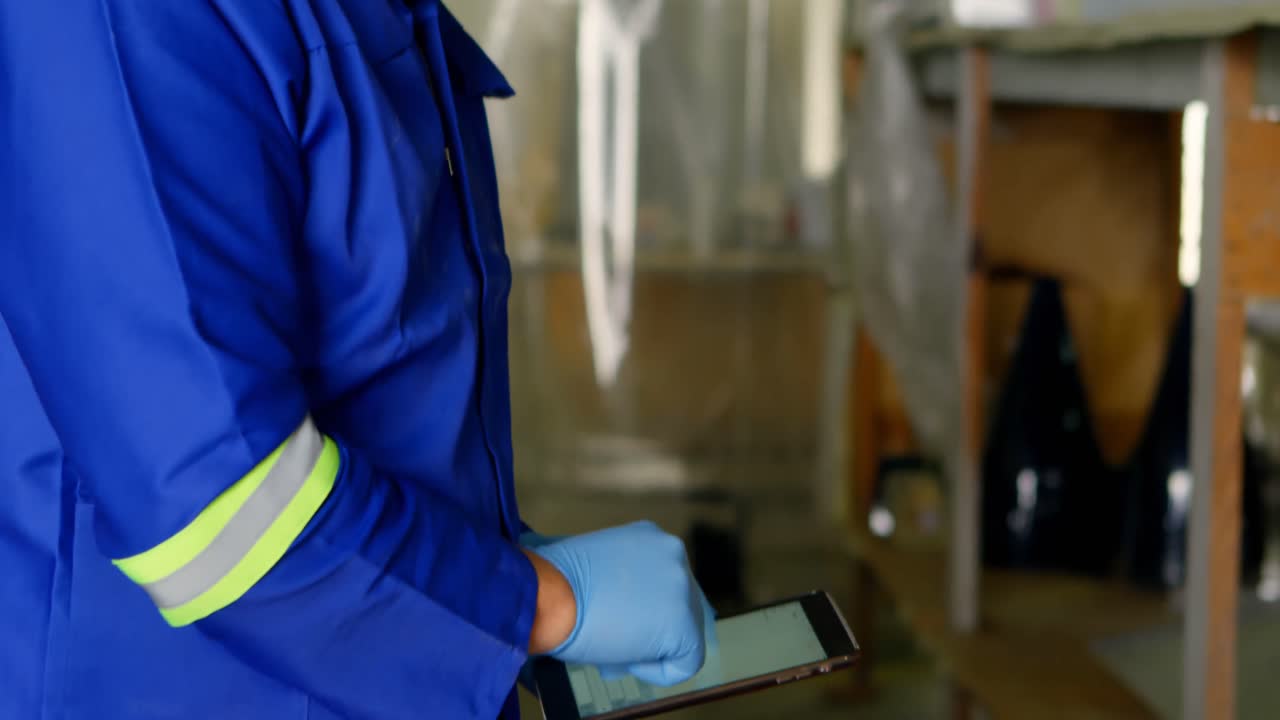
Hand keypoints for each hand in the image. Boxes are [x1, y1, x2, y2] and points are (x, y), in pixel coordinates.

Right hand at [528, 521, 715, 686]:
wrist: (548, 594)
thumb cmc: (555, 583)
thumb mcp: (598, 564)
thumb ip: (625, 578)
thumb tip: (630, 609)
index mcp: (652, 536)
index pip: (666, 580)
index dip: (644, 607)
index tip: (619, 617)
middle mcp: (673, 553)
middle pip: (682, 602)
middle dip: (654, 624)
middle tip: (622, 637)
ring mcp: (682, 587)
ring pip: (685, 630)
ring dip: (654, 644)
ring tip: (618, 647)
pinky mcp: (683, 624)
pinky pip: (686, 662)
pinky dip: (658, 670)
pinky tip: (627, 661)